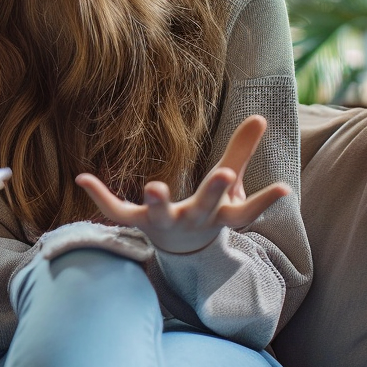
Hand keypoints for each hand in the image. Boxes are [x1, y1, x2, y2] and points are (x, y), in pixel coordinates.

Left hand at [74, 115, 290, 253]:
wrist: (181, 250)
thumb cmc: (207, 209)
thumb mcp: (226, 185)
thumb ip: (240, 151)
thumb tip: (260, 115)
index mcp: (220, 215)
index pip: (247, 211)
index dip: (265, 201)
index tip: (284, 188)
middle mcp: (194, 221)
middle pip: (205, 208)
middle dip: (213, 192)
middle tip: (225, 175)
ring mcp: (164, 224)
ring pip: (160, 215)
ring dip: (158, 202)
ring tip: (154, 186)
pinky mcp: (137, 222)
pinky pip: (116, 212)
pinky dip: (100, 196)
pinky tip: (83, 177)